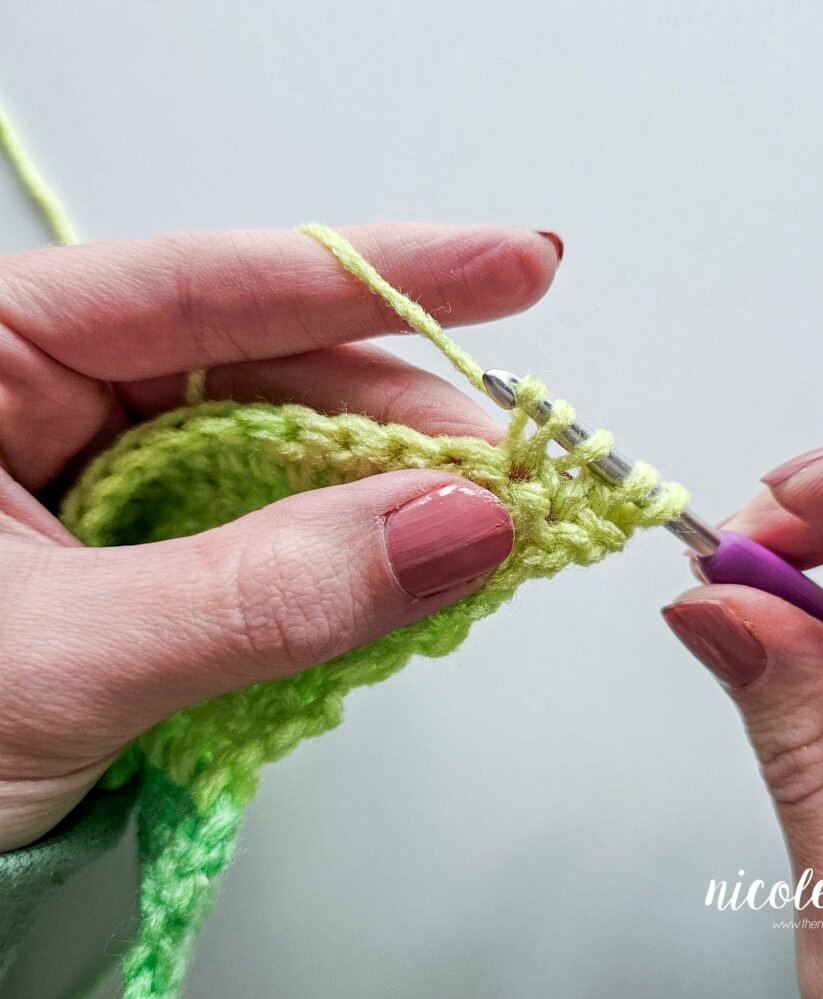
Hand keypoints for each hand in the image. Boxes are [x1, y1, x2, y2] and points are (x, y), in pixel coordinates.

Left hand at [0, 223, 560, 850]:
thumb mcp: (64, 660)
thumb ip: (263, 592)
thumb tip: (456, 526)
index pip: (209, 287)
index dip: (379, 274)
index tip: (517, 265)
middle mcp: (56, 401)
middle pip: (273, 372)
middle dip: (404, 424)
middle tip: (518, 467)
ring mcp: (111, 480)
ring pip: (286, 457)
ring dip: (392, 497)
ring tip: (486, 526)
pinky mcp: (155, 556)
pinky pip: (277, 531)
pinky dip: (353, 557)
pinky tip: (414, 568)